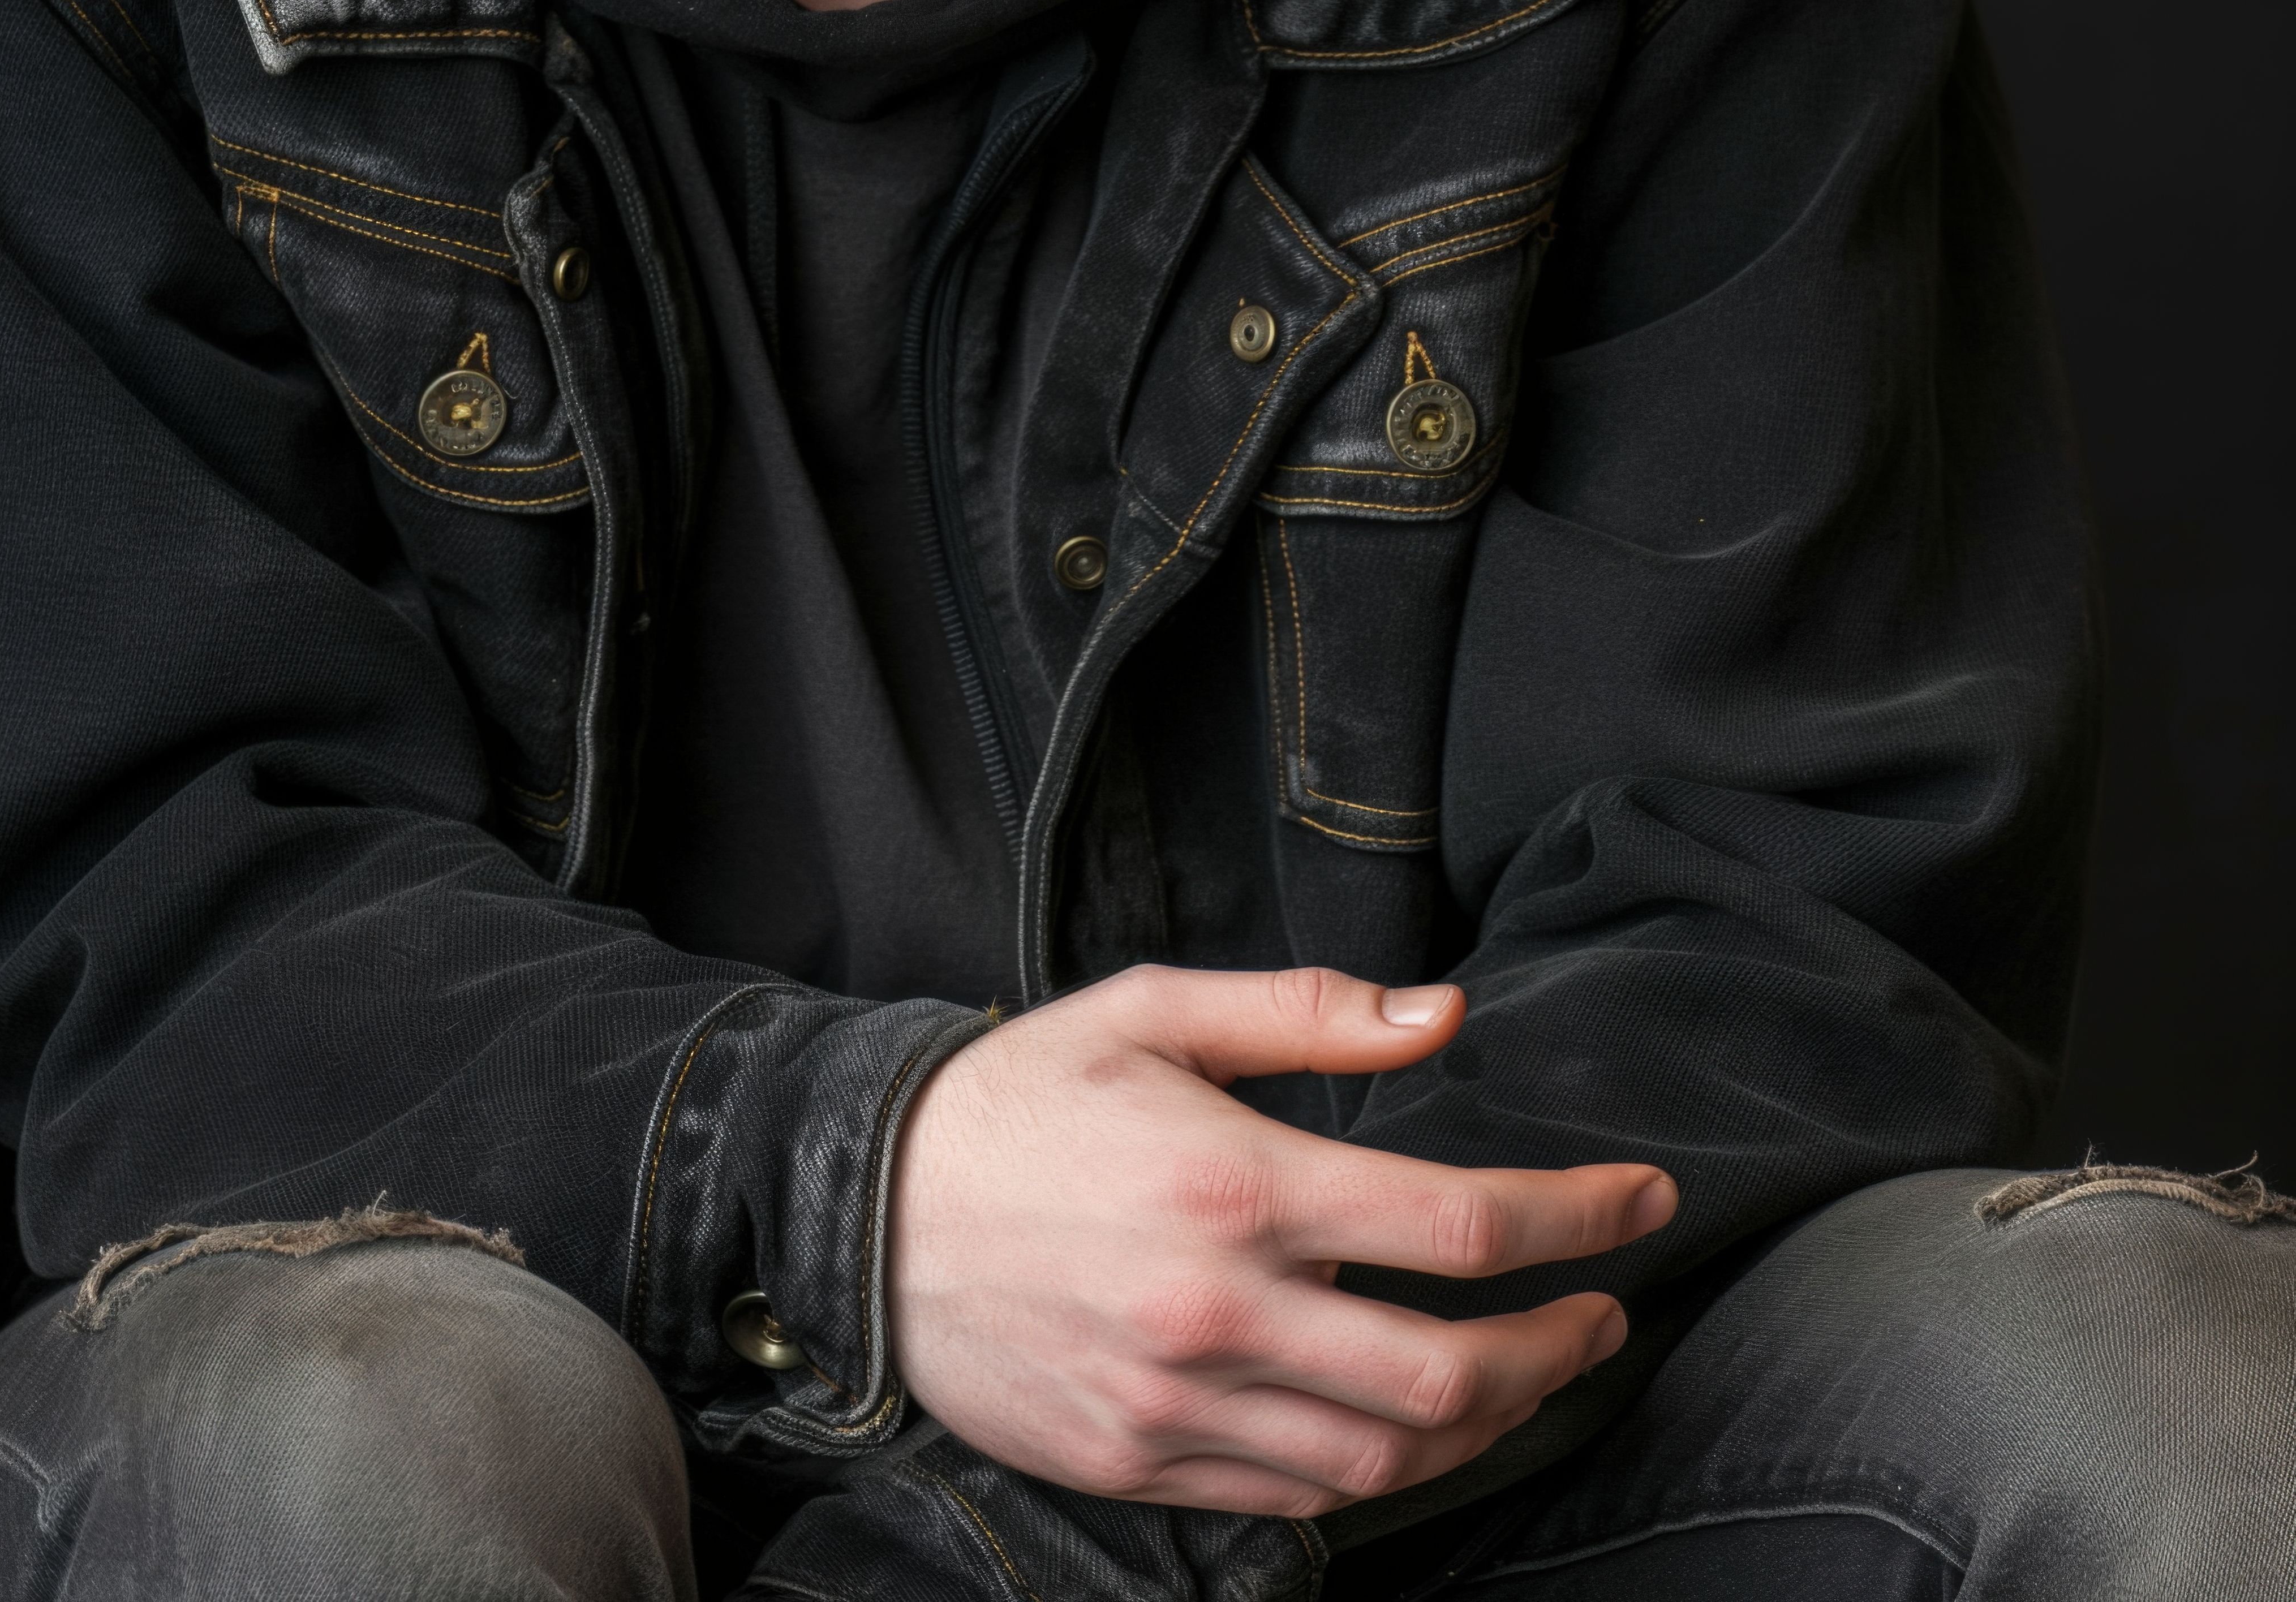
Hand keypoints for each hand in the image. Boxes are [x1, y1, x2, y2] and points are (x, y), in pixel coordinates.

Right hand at [885, 964, 1674, 1517]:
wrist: (865, 1211)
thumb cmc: (1018, 1096)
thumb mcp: (1151, 1009)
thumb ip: (1305, 1012)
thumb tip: (1443, 1016)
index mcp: (1231, 1184)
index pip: (1456, 1224)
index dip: (1577, 1216)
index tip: (1642, 1200)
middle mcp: (1217, 1310)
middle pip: (1448, 1372)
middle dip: (1557, 1347)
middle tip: (1602, 1310)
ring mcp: (1179, 1405)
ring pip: (1387, 1458)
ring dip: (1488, 1422)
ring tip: (1529, 1369)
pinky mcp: (1142, 1464)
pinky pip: (1299, 1498)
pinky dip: (1383, 1472)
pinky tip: (1414, 1423)